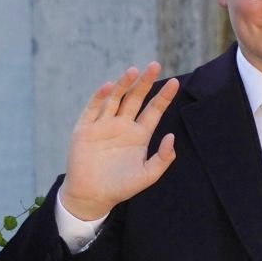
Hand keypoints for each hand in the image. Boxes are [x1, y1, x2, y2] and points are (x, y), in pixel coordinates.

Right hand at [61, 62, 180, 220]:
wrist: (93, 196)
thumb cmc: (121, 187)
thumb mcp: (148, 175)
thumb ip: (163, 158)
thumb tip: (172, 136)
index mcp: (139, 135)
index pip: (154, 110)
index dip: (164, 96)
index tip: (176, 82)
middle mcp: (122, 126)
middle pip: (136, 99)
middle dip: (145, 82)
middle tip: (154, 64)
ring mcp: (103, 125)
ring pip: (115, 99)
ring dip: (124, 85)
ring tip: (134, 71)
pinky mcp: (85, 129)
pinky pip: (93, 109)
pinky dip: (100, 97)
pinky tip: (109, 87)